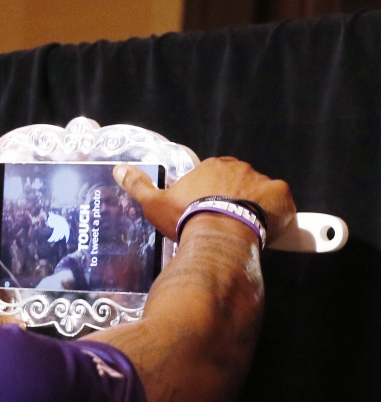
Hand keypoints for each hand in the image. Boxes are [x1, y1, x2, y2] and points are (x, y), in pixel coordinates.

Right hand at [113, 157, 296, 242]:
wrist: (218, 235)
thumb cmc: (186, 218)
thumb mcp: (155, 203)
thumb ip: (138, 185)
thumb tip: (118, 169)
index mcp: (211, 166)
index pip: (214, 175)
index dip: (211, 194)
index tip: (207, 210)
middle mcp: (239, 167)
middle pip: (239, 182)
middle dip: (234, 198)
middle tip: (224, 222)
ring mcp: (262, 181)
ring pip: (260, 193)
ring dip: (255, 207)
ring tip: (243, 230)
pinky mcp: (282, 197)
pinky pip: (282, 204)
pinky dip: (278, 215)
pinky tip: (268, 230)